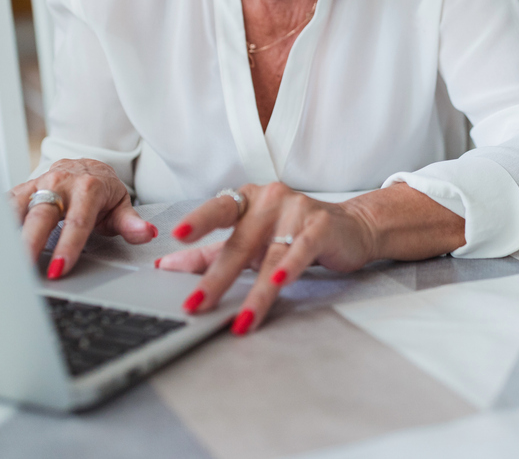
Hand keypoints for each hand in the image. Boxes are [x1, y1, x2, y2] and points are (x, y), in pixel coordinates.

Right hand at [9, 158, 157, 278]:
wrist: (86, 165)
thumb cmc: (102, 191)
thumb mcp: (121, 204)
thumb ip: (131, 223)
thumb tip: (147, 233)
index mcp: (88, 187)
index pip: (77, 221)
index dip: (68, 246)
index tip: (59, 270)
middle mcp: (60, 182)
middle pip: (41, 215)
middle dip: (30, 243)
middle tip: (22, 270)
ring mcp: (39, 184)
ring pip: (17, 207)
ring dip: (6, 233)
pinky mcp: (22, 188)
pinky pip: (5, 203)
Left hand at [157, 181, 464, 334]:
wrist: (352, 226)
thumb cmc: (295, 232)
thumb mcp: (251, 239)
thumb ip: (210, 253)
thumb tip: (166, 267)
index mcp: (249, 199)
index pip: (219, 209)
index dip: (199, 221)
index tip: (177, 236)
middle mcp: (270, 200)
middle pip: (239, 243)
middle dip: (216, 279)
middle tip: (195, 305)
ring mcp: (298, 211)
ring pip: (269, 257)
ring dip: (255, 293)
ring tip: (241, 320)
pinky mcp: (321, 226)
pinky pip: (302, 250)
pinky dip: (289, 268)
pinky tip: (278, 284)